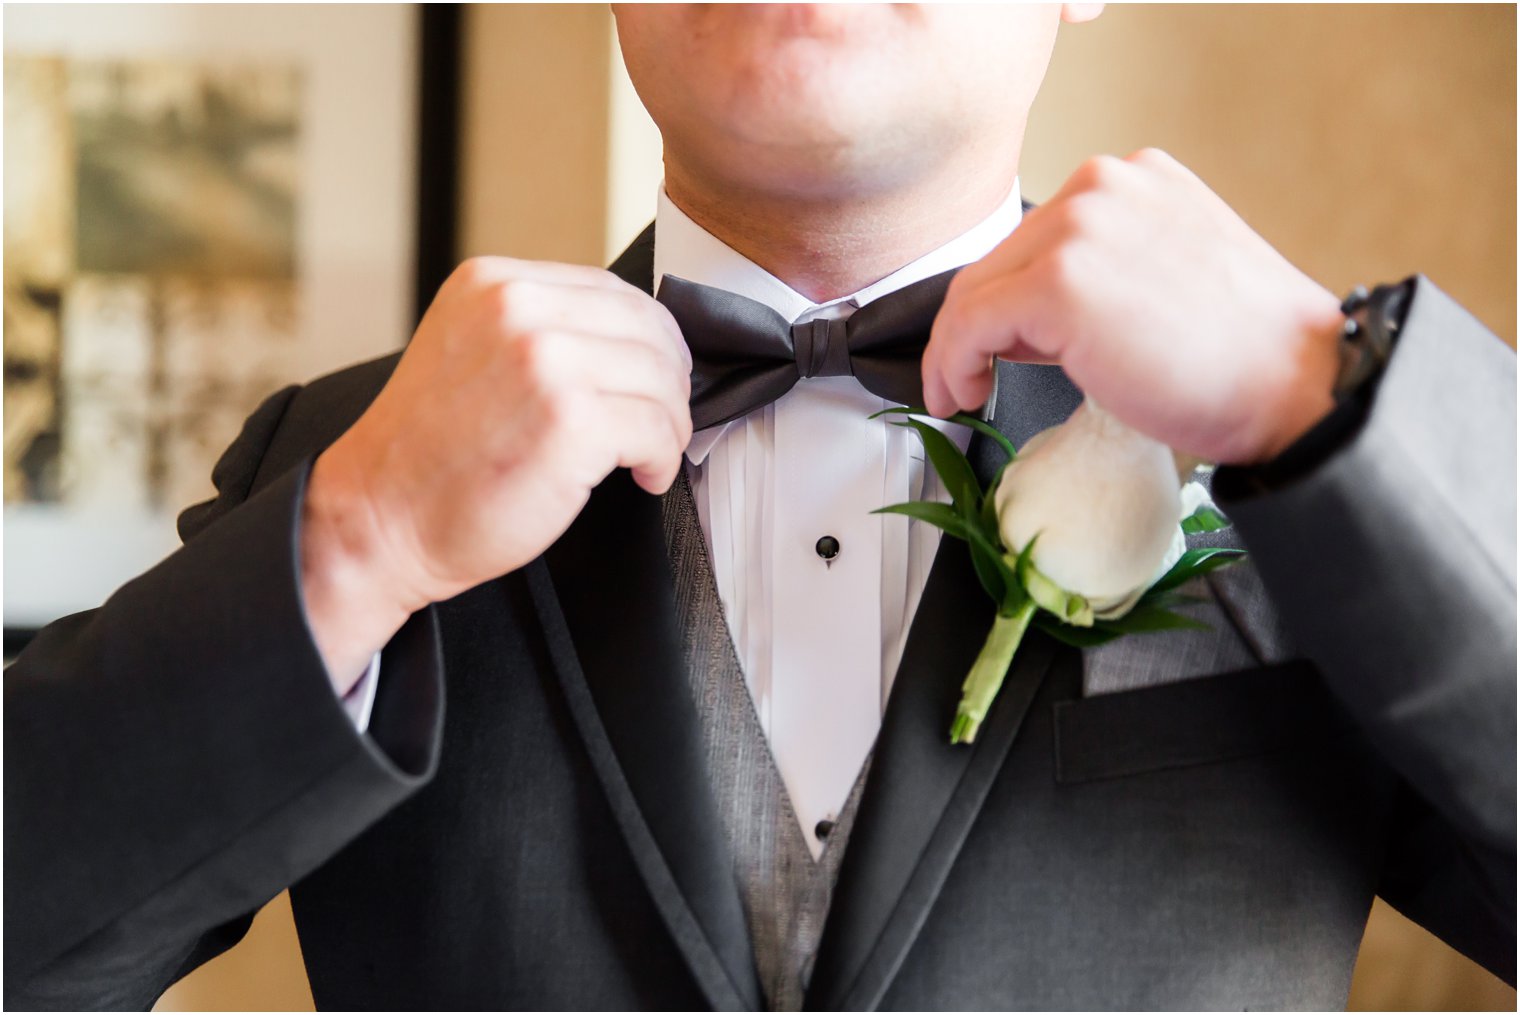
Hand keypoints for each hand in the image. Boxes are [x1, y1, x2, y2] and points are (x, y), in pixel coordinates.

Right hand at [299, 257, 692, 686]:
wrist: (379, 519)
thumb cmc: (429, 456)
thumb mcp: (471, 352)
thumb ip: (537, 330)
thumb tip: (629, 341)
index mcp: (493, 283)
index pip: (612, 290)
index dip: (649, 338)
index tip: (657, 376)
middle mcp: (518, 308)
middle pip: (646, 327)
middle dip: (669, 380)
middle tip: (663, 421)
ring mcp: (546, 361)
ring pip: (660, 377)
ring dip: (669, 423)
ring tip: (650, 455)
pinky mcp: (571, 420)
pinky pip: (656, 428)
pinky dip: (662, 457)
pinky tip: (644, 476)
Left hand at [923, 148, 1344, 465]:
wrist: (1298, 385)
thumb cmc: (1244, 354)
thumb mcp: (1164, 279)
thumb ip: (1095, 278)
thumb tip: (1018, 322)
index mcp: (1133, 178)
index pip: (1036, 239)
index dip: (1005, 301)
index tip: (992, 347)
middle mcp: (1103, 185)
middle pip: (999, 262)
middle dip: (973, 328)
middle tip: (965, 379)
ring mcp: (1079, 229)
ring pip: (974, 293)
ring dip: (954, 351)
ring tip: (958, 394)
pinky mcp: (1059, 283)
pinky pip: (970, 326)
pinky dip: (952, 365)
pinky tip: (963, 395)